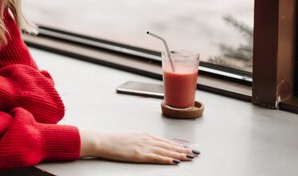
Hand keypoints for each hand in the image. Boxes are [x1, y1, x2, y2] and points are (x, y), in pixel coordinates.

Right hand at [79, 129, 199, 164]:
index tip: (187, 147)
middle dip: (183, 149)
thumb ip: (141, 140)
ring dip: (179, 155)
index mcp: (144, 134)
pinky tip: (174, 162)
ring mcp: (143, 146)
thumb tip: (150, 145)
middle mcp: (146, 139)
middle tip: (194, 152)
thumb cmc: (113, 140)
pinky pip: (156, 158)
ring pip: (165, 151)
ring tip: (189, 157)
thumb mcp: (129, 137)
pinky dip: (167, 160)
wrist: (103, 140)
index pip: (165, 141)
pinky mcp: (139, 154)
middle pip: (168, 145)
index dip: (177, 144)